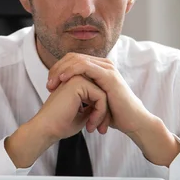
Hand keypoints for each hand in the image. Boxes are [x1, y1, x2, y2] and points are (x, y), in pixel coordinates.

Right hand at [36, 74, 108, 139]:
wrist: (46, 129)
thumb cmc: (61, 125)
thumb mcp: (83, 115)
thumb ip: (94, 107)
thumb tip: (107, 105)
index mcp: (76, 85)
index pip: (98, 95)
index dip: (101, 113)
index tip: (97, 128)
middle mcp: (76, 78)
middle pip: (103, 93)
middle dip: (104, 114)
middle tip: (100, 130)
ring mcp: (77, 78)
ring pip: (104, 94)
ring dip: (102, 115)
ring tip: (93, 128)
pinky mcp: (78, 82)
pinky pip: (101, 96)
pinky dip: (100, 113)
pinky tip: (90, 124)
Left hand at [47, 53, 179, 166]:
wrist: (132, 122)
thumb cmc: (114, 115)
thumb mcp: (94, 102)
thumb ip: (83, 93)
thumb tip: (65, 94)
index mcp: (99, 68)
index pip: (72, 60)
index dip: (58, 70)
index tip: (49, 85)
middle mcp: (103, 64)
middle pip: (73, 57)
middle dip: (57, 69)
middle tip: (48, 85)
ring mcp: (107, 68)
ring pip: (77, 60)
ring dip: (61, 70)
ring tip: (52, 84)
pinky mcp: (108, 74)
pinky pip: (85, 67)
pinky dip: (71, 71)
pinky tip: (63, 79)